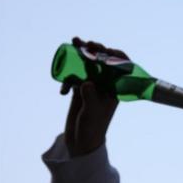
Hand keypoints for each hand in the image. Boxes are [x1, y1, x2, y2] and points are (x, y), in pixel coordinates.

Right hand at [60, 37, 128, 156]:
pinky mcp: (80, 89)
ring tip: (74, 42)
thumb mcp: (92, 111)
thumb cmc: (92, 127)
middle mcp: (106, 84)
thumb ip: (90, 97)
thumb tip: (87, 83)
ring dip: (80, 54)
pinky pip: (74, 75)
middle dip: (95, 50)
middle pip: (103, 62)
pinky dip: (67, 77)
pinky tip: (63, 91)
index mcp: (116, 88)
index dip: (115, 55)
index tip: (106, 49)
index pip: (120, 67)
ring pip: (88, 65)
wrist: (81, 141)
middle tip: (86, 43)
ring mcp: (93, 85)